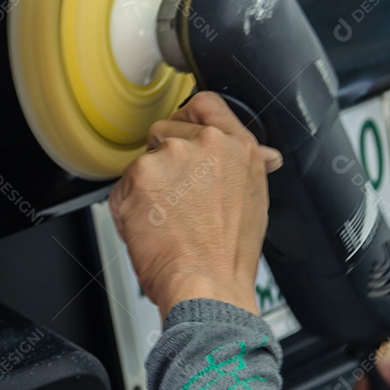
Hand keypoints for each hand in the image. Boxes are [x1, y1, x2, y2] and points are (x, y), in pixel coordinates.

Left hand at [108, 91, 282, 319]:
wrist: (206, 284)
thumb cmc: (228, 256)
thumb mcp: (254, 201)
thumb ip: (247, 166)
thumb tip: (266, 154)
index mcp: (239, 148)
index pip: (206, 104)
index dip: (188, 117)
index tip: (182, 131)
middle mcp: (206, 145)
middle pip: (165, 131)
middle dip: (164, 161)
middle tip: (177, 199)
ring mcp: (171, 156)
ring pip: (143, 161)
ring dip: (147, 186)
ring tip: (168, 219)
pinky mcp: (140, 173)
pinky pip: (123, 186)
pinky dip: (128, 206)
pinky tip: (150, 227)